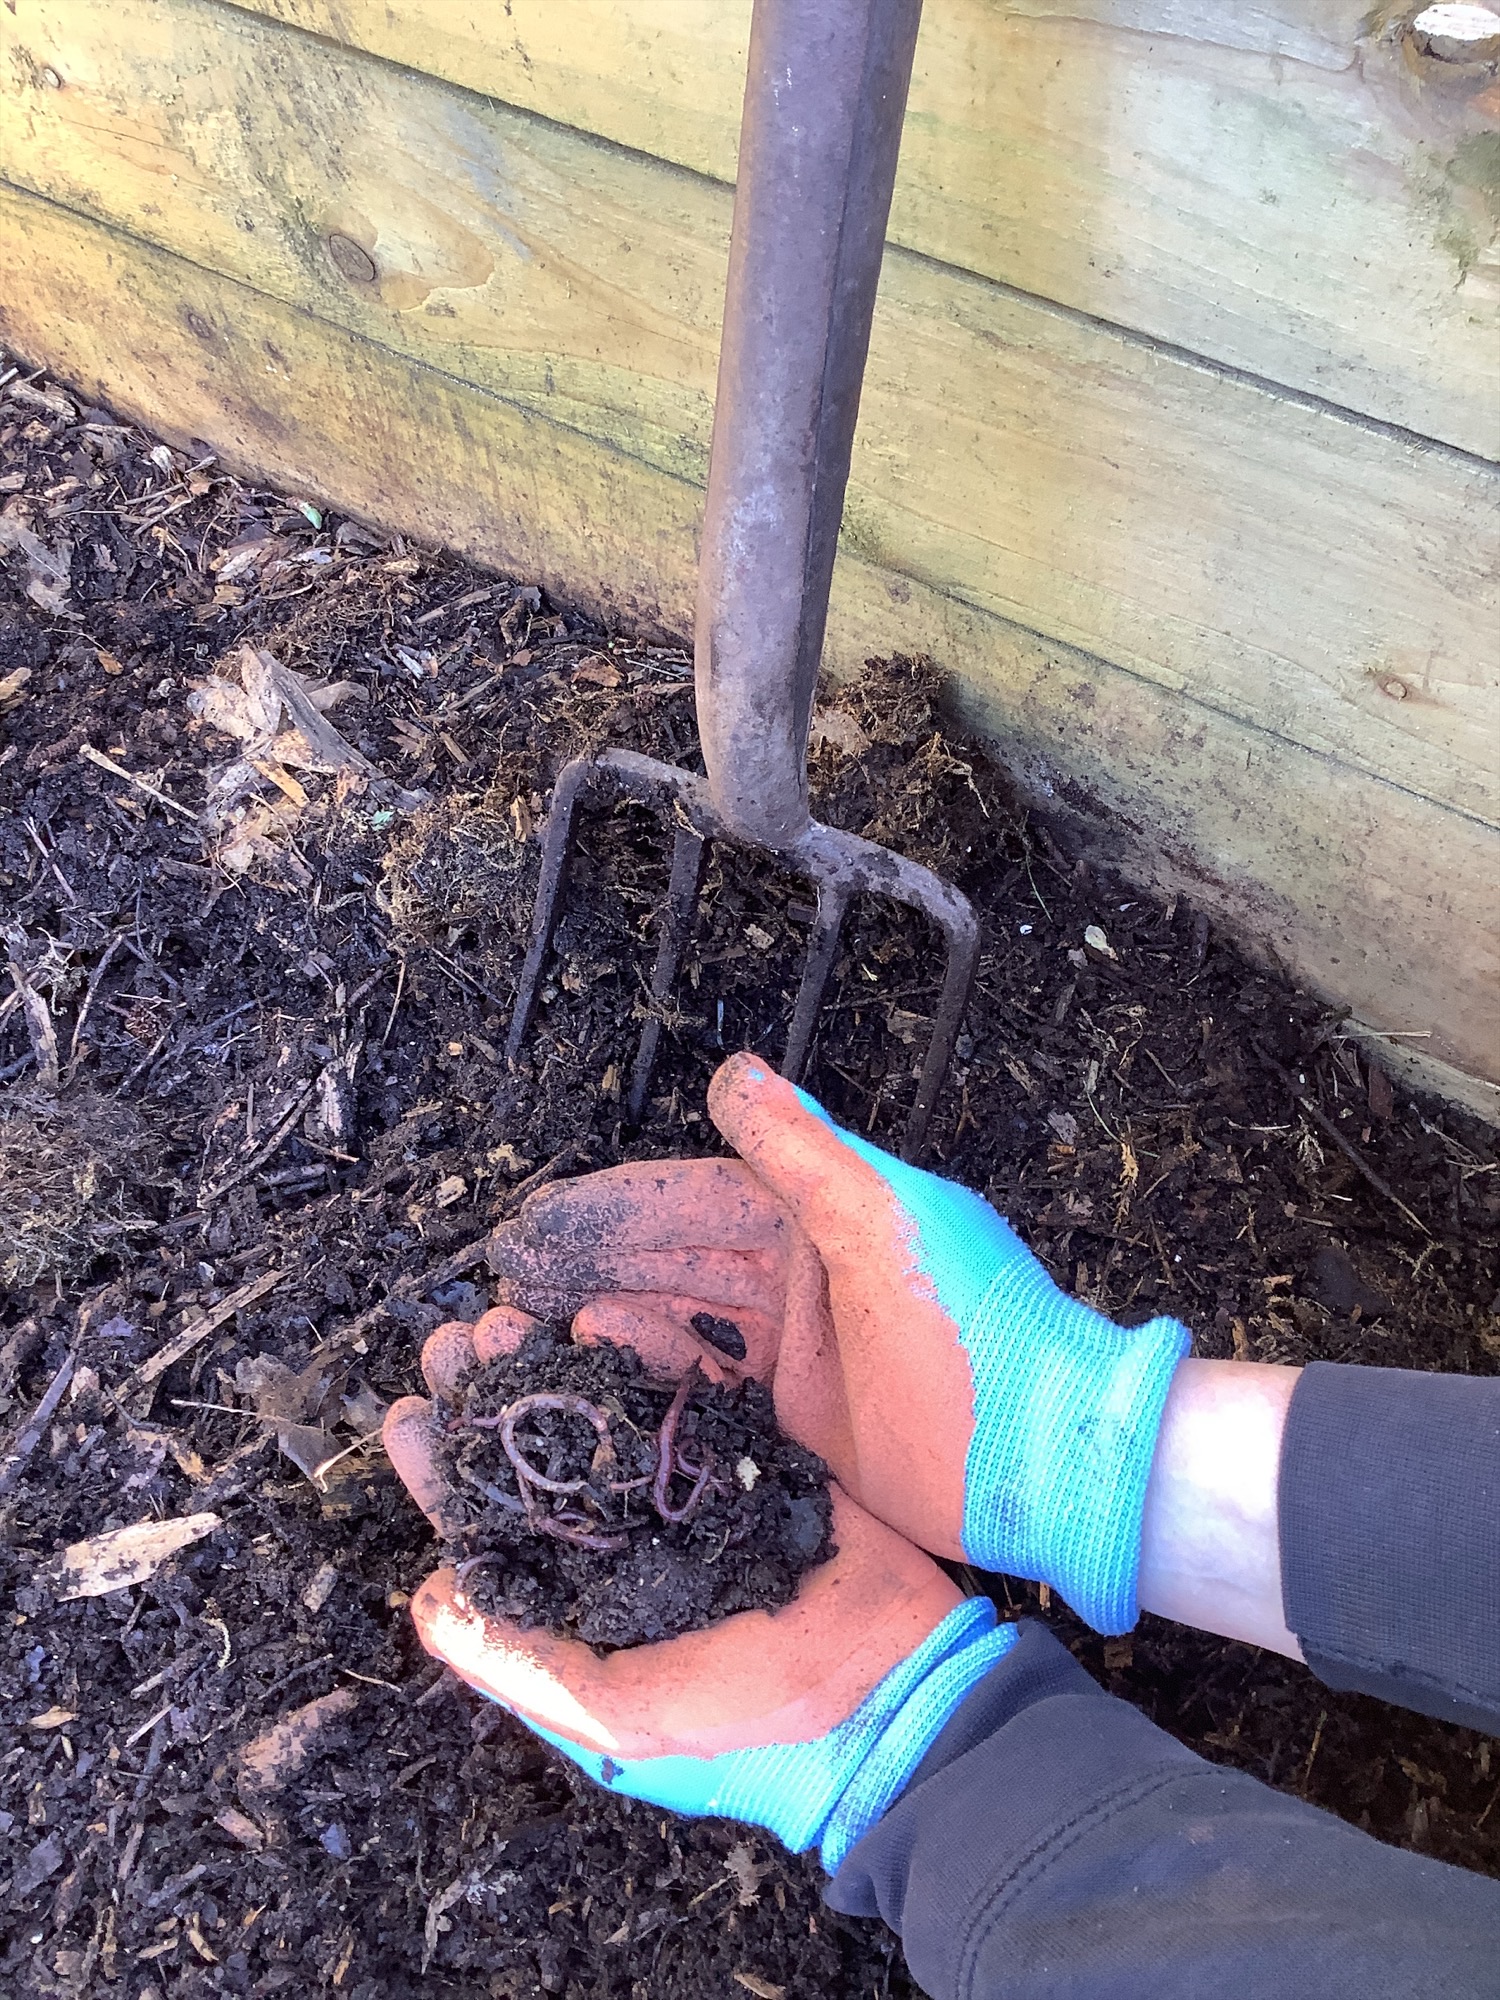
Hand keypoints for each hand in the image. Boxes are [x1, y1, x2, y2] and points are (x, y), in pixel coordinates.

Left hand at [383, 1307, 1015, 1870]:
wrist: (897, 1694)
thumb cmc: (753, 1729)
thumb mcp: (622, 1712)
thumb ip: (524, 1663)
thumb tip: (426, 1603)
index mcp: (589, 1608)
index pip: (498, 1530)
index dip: (448, 1475)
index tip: (407, 1415)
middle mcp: (631, 1545)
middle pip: (543, 1455)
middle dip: (495, 1397)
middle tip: (454, 1337)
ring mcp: (691, 1498)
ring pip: (608, 1414)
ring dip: (555, 1364)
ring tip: (507, 1313)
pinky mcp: (753, 1458)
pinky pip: (691, 1394)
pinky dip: (649, 1352)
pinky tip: (603, 1313)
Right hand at [488, 1053, 1189, 1634]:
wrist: (1046, 1456)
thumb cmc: (977, 1326)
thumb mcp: (885, 1219)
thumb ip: (802, 1149)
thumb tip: (732, 1072)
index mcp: (824, 1215)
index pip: (694, 1200)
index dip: (613, 1209)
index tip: (537, 1224)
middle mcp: (802, 1279)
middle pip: (673, 1262)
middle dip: (591, 1265)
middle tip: (507, 1277)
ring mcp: (798, 1355)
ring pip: (681, 1325)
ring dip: (607, 1319)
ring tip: (526, 1325)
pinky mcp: (797, 1426)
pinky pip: (705, 1391)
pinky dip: (649, 1377)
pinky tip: (593, 1373)